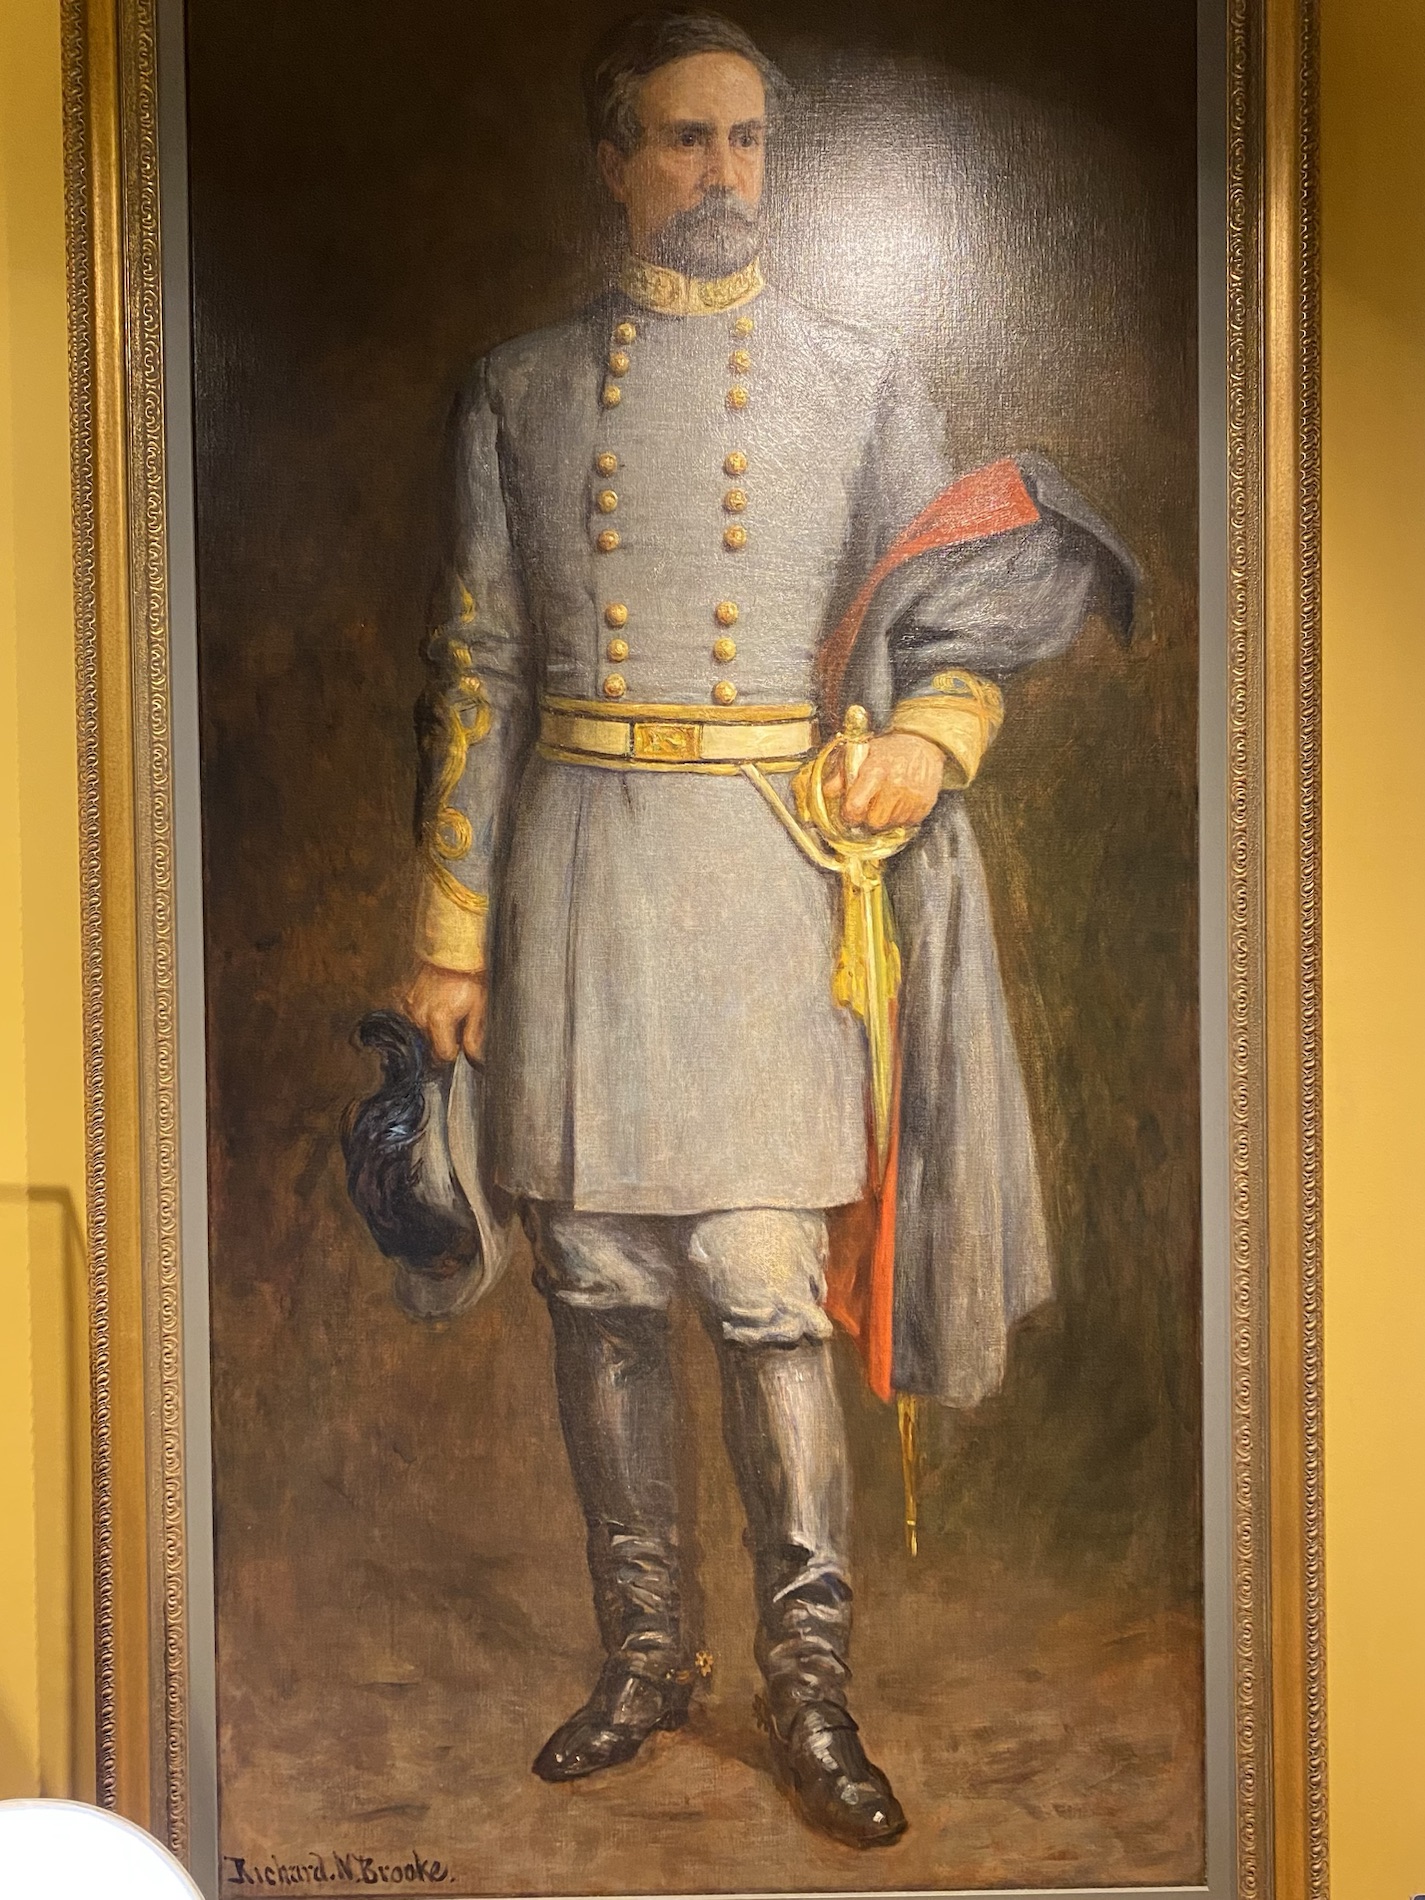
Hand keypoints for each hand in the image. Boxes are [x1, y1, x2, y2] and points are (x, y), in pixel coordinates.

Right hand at [404, 962, 487, 1062]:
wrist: (453, 951)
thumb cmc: (469, 978)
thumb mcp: (479, 1007)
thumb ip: (473, 1036)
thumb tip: (474, 1058)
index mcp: (438, 1019)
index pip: (443, 1055)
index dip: (454, 1051)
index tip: (461, 1041)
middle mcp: (419, 1015)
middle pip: (429, 1046)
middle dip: (442, 1041)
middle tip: (456, 1025)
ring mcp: (409, 1006)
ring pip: (419, 1034)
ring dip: (431, 1031)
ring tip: (446, 1013)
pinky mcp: (405, 999)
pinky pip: (412, 1019)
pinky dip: (422, 1018)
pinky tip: (435, 1006)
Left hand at [825, 732, 943, 830]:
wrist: (922, 744)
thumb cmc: (888, 750)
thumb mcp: (860, 753)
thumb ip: (841, 772)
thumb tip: (828, 791)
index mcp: (876, 770)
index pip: (856, 806)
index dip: (849, 814)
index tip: (850, 811)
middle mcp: (896, 784)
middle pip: (875, 821)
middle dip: (868, 818)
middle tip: (870, 806)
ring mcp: (913, 795)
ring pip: (891, 824)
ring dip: (886, 817)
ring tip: (886, 800)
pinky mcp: (926, 802)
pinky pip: (908, 823)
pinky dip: (902, 817)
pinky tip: (900, 802)